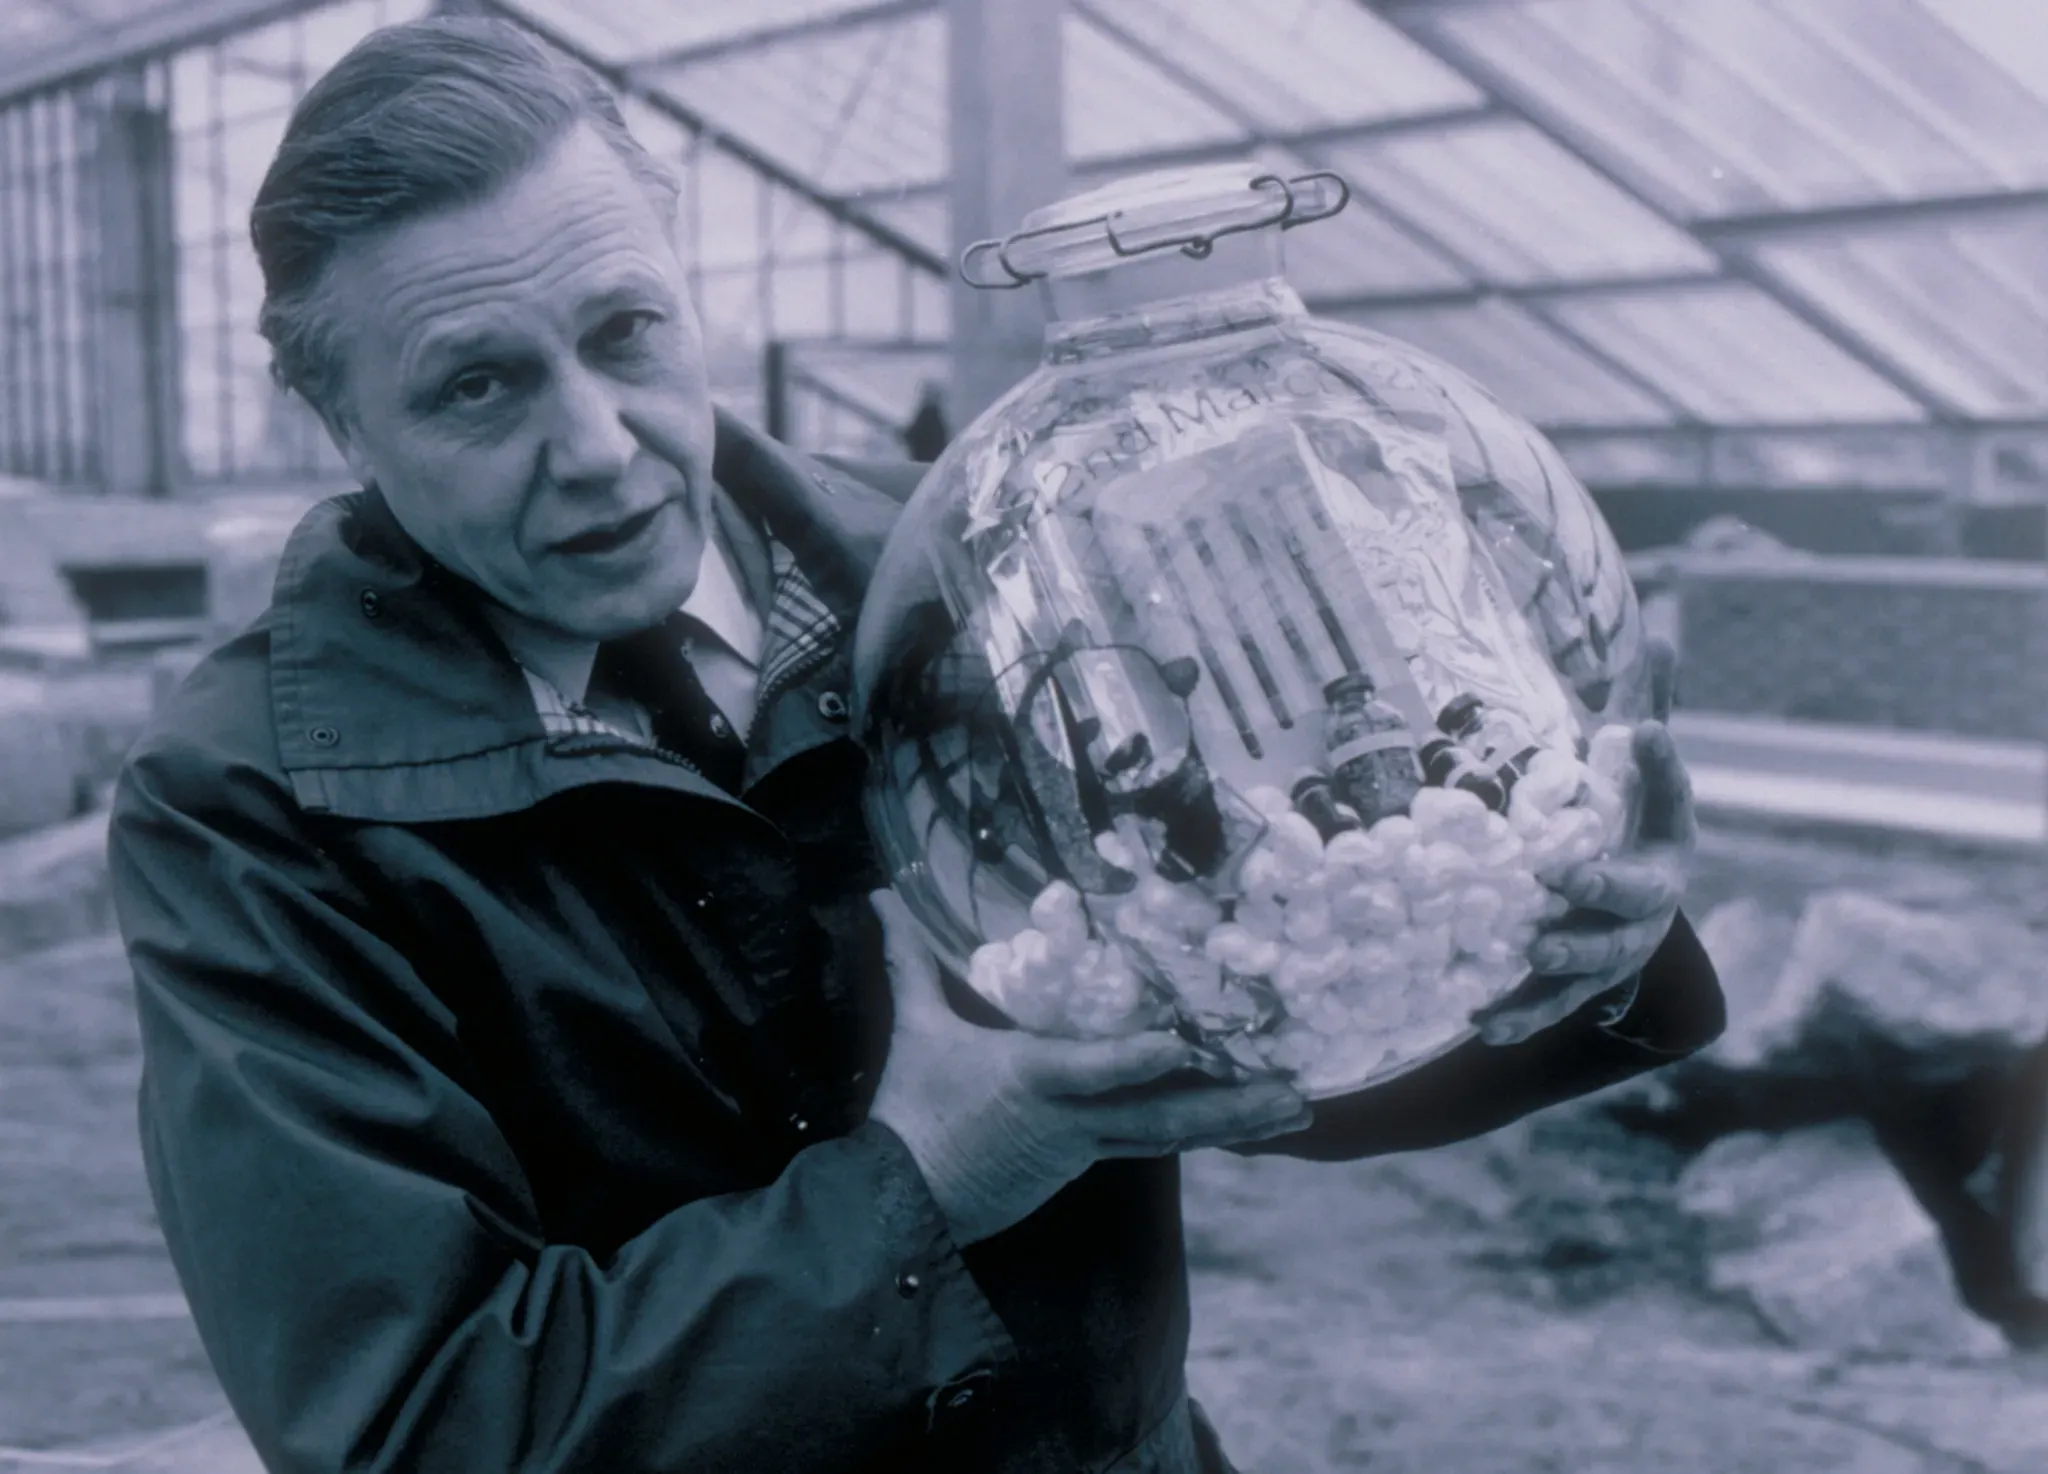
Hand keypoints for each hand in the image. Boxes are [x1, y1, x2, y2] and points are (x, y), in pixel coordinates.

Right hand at [865, 890, 1312, 1245]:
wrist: (908, 1205)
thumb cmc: (915, 1111)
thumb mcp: (916, 1031)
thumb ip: (910, 961)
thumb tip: (880, 893)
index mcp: (1030, 1079)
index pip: (1092, 1067)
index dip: (1137, 1057)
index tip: (1185, 1042)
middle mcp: (1071, 1118)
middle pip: (1161, 1115)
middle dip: (1231, 1107)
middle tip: (1294, 1094)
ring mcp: (1085, 1147)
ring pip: (1170, 1134)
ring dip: (1233, 1122)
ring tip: (1296, 1108)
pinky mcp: (1087, 1162)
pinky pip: (1152, 1141)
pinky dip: (1199, 1130)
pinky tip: (1244, 1121)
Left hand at [1478, 639, 1696, 1045]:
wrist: (1635, 920)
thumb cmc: (1631, 830)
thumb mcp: (1642, 774)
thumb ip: (1648, 708)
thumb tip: (1662, 630)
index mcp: (1667, 843)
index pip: (1673, 799)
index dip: (1663, 767)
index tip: (1645, 731)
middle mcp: (1646, 902)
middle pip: (1631, 897)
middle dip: (1601, 887)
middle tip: (1564, 875)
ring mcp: (1612, 949)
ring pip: (1594, 959)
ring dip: (1564, 956)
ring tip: (1533, 947)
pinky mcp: (1574, 986)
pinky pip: (1548, 1004)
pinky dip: (1519, 1014)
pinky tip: (1481, 1022)